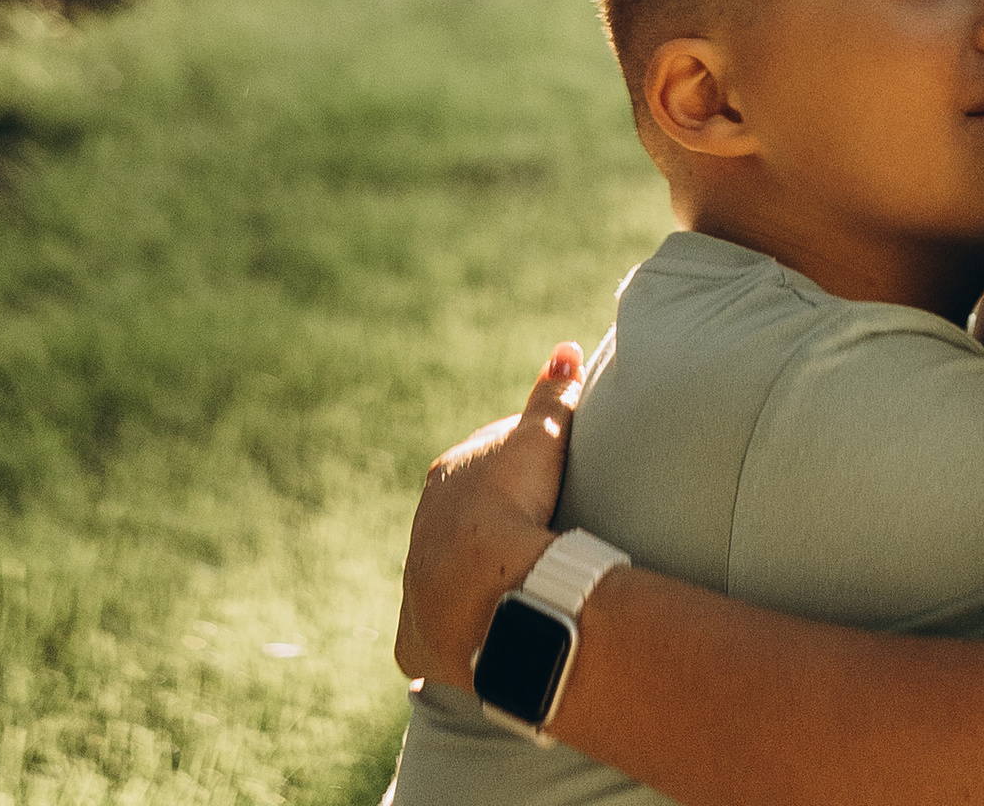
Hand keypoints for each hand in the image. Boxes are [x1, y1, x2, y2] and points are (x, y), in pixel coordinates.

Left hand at [394, 344, 582, 685]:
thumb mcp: (542, 437)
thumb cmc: (513, 503)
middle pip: (463, 516)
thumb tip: (567, 348)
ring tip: (514, 586)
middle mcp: (423, 526)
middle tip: (535, 534)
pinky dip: (457, 630)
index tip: (551, 483)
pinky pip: (437, 630)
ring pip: (448, 572)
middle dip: (492, 521)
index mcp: (447, 476)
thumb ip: (554, 393)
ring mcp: (417, 582)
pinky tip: (482, 634)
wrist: (481, 586)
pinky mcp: (418, 636)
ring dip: (475, 575)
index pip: (486, 463)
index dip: (521, 470)